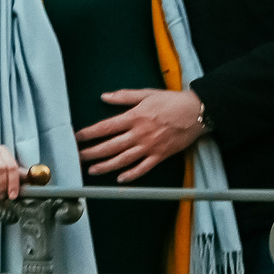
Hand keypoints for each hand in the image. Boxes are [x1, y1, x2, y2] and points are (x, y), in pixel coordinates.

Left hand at [75, 88, 206, 180]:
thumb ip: (124, 96)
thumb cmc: (171, 101)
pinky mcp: (161, 155)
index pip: (106, 127)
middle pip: (111, 146)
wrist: (196, 112)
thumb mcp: (146, 94)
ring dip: (106, 166)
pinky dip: (131, 174)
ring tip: (92, 170)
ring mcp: (150, 146)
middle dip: (92, 152)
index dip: (89, 133)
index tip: (77, 137)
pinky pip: (143, 168)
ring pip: (123, 159)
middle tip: (78, 156)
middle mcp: (139, 134)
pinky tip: (120, 179)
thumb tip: (104, 96)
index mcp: (134, 117)